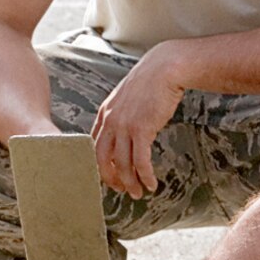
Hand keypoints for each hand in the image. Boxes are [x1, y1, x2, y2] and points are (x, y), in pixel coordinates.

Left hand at [92, 46, 186, 197]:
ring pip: (123, 164)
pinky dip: (145, 175)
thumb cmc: (151, 81)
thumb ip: (122, 114)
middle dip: (111, 179)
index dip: (101, 164)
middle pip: (103, 159)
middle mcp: (110, 121)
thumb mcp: (128, 98)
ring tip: (138, 192)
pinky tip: (151, 183)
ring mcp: (124, 126)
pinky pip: (141, 161)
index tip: (110, 175)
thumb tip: (128, 131)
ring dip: (131, 182)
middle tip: (122, 190)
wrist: (165, 67)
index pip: (94, 146)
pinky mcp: (141, 129)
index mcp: (105, 114)